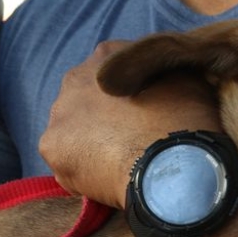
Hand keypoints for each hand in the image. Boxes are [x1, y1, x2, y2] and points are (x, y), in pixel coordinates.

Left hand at [40, 40, 221, 208]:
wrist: (171, 166)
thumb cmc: (184, 120)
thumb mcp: (185, 78)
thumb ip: (163, 70)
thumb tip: (162, 77)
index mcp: (106, 57)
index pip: (112, 72)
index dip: (128, 95)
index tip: (142, 113)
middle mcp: (74, 80)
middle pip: (84, 100)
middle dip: (101, 117)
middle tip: (127, 139)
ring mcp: (59, 114)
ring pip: (72, 131)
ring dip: (88, 143)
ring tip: (116, 162)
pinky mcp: (51, 148)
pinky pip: (66, 161)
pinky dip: (81, 170)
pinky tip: (104, 179)